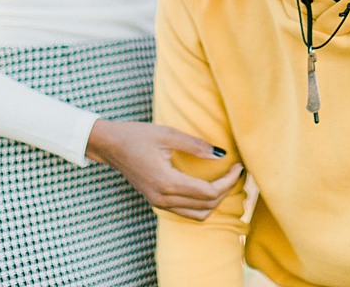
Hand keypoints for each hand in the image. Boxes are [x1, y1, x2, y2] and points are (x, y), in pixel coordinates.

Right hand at [85, 119, 242, 220]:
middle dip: (226, 191)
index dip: (228, 182)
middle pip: (206, 207)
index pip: (208, 193)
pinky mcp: (157, 201)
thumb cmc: (138, 136)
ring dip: (215, 201)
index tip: (239, 167)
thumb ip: (196, 145)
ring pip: (197, 215)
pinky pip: (187, 211)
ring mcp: (159, 203)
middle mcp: (163, 199)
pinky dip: (202, 203)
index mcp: (167, 182)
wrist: (111, 145)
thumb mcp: (168, 135)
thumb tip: (222, 154)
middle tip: (237, 172)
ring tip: (226, 181)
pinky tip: (209, 186)